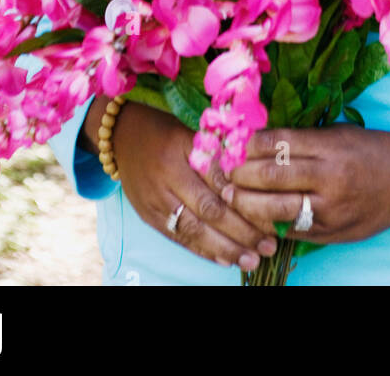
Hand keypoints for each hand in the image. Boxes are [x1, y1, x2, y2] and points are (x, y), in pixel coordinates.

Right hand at [107, 101, 279, 271]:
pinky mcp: (148, 216)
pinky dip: (203, 251)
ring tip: (251, 260)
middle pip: (208, 210)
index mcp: (181, 149)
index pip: (218, 180)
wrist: (118, 136)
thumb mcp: (189, 129)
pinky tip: (224, 260)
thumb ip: (217, 150)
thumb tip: (254, 171)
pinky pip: (178, 238)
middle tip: (268, 245)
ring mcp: (156, 200)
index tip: (271, 214)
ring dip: (225, 248)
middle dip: (241, 231)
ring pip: (194, 230)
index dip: (245, 199)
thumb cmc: (162, 128)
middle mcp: (167, 178)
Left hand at [218, 124, 389, 244]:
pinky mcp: (332, 233)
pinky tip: (254, 217)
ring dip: (247, 203)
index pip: (279, 143)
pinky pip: (291, 230)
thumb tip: (259, 140)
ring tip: (231, 196)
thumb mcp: (337, 133)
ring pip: (277, 208)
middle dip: (242, 174)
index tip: (235, 143)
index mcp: (330, 147)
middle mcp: (329, 178)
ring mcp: (330, 209)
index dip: (251, 144)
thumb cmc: (369, 150)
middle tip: (226, 171)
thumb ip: (303, 139)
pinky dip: (269, 223)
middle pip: (272, 176)